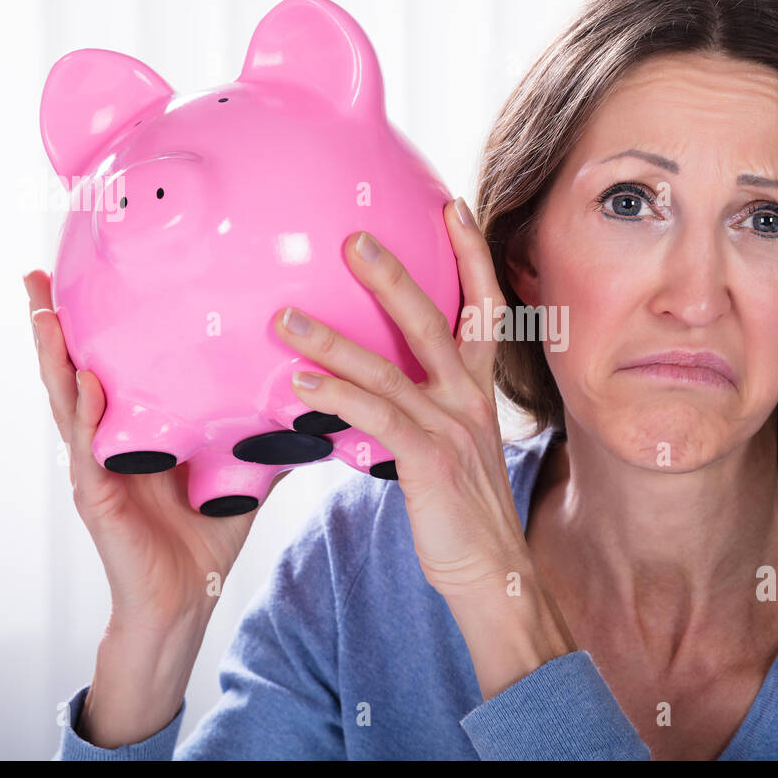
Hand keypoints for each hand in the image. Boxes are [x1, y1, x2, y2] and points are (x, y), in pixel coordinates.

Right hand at [24, 270, 285, 631]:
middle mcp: (104, 443)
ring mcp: (95, 469)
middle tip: (36, 275)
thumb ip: (253, 433)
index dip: (92, 328)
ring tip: (44, 311)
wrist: (187, 598)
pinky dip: (86, 414)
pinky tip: (86, 381)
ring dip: (52, 357)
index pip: (105, 367)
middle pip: (71, 373)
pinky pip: (89, 450)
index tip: (82, 277)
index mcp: (132, 432)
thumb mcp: (234, 471)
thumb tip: (301, 395)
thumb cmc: (205, 535)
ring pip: (66, 404)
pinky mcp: (98, 499)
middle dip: (52, 327)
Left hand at [272, 198, 531, 600]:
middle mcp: (470, 399)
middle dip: (396, 275)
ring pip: (391, 368)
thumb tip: (372, 383)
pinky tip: (300, 383)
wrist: (492, 570)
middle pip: (437, 321)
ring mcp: (452, 428)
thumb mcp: (451, 445)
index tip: (454, 207)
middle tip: (355, 237)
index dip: (473, 256)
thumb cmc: (462, 510)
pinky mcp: (430, 461)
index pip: (484, 309)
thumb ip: (422, 406)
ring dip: (335, 339)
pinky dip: (337, 397)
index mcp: (478, 390)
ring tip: (285, 318)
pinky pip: (378, 419)